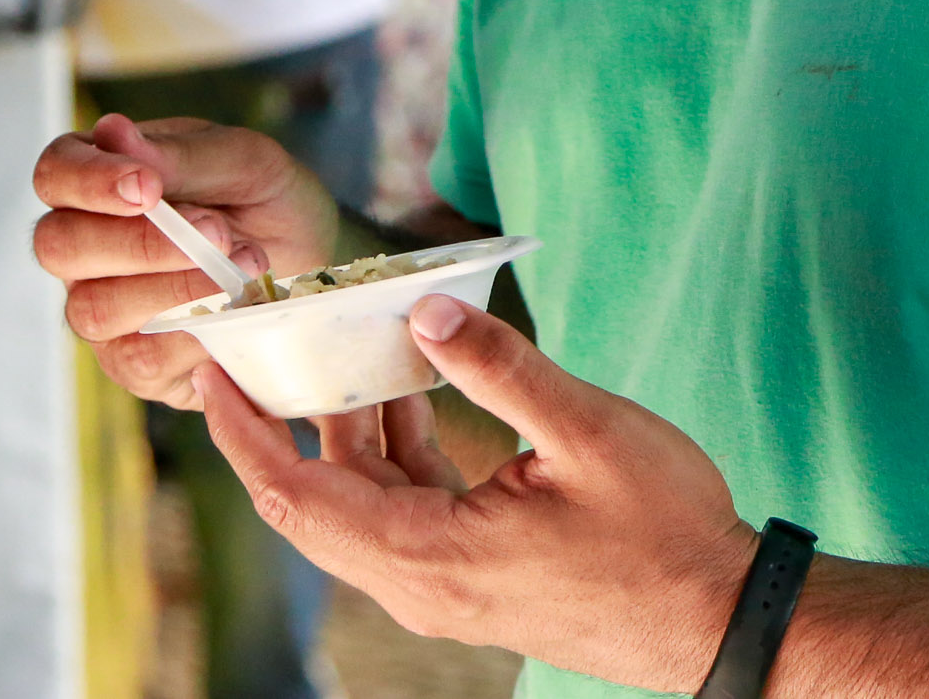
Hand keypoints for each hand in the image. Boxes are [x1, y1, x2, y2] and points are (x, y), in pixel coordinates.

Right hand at [31, 115, 342, 404]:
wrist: (312, 262)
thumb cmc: (265, 200)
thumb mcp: (245, 163)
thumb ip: (180, 155)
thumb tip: (111, 131)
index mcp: (98, 180)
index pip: (55, 174)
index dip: (89, 181)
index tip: (149, 186)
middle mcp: (84, 248)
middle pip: (59, 246)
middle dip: (140, 242)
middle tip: (217, 231)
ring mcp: (100, 309)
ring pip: (92, 310)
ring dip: (173, 290)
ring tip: (243, 265)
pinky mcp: (131, 362)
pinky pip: (138, 361)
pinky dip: (193, 336)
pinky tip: (234, 312)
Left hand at [200, 296, 756, 691]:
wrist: (718, 617)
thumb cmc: (664, 533)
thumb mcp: (586, 433)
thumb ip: (499, 369)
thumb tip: (424, 310)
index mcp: (431, 557)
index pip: (299, 496)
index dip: (245, 434)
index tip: (210, 371)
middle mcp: (420, 585)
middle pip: (314, 505)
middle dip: (277, 425)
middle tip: (251, 350)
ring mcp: (444, 587)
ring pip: (360, 507)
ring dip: (348, 432)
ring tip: (345, 348)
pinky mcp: (471, 577)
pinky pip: (403, 513)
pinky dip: (394, 453)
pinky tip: (410, 391)